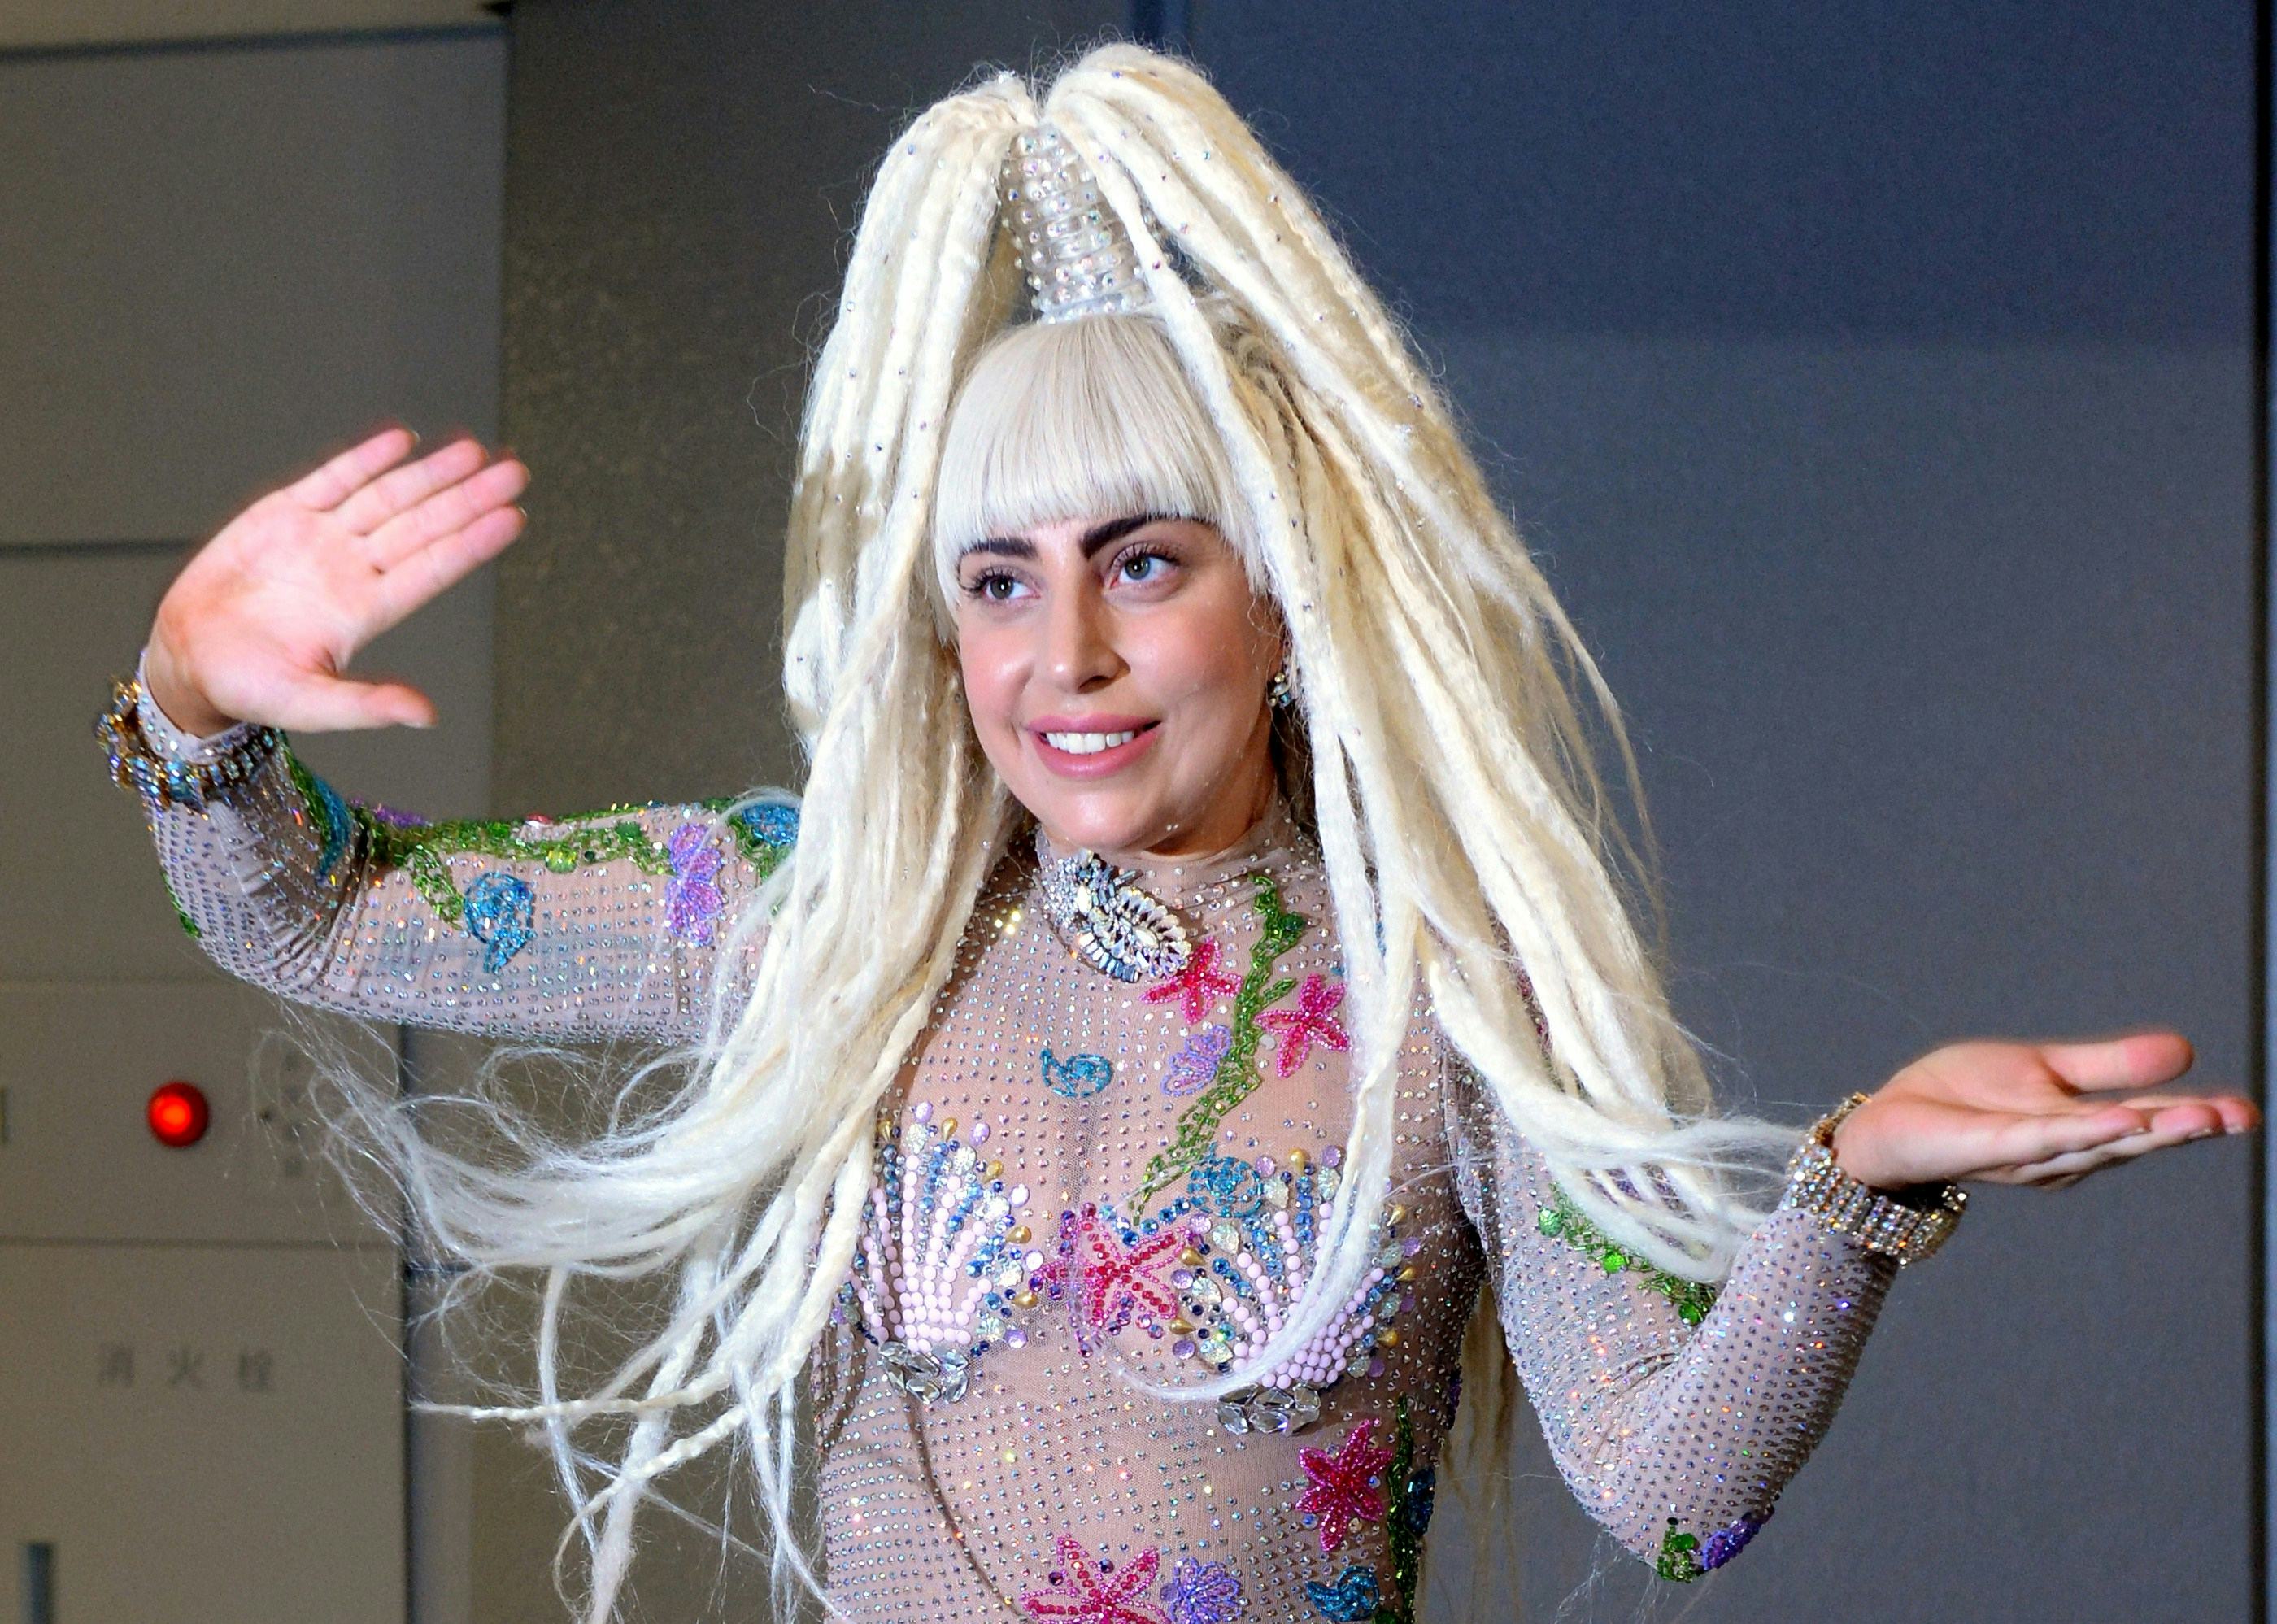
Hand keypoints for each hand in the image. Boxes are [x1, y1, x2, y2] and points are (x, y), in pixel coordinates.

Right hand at [143, 426, 527, 734]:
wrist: (187, 660)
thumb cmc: (249, 688)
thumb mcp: (308, 703)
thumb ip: (366, 706)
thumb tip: (426, 716)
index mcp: (364, 612)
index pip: (432, 570)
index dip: (472, 543)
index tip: (513, 518)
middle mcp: (352, 571)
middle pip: (422, 526)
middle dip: (467, 498)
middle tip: (514, 472)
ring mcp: (321, 539)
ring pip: (387, 497)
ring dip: (429, 473)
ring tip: (473, 451)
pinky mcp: (282, 515)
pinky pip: (332, 480)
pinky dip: (365, 459)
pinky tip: (401, 442)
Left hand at [1830, 1030, 2258, 1191]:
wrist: (1889, 1120)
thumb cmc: (1963, 1098)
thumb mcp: (2046, 1070)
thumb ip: (2110, 1064)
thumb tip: (2186, 1051)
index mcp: (2081, 1130)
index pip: (2148, 1121)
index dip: (2197, 1118)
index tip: (2246, 1113)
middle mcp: (2063, 1151)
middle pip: (2131, 1138)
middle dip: (2182, 1128)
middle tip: (2235, 1116)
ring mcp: (2027, 1153)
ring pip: (2093, 1143)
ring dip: (2141, 1131)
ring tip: (2189, 1117)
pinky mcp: (1989, 1147)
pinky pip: (2040, 1140)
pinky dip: (2078, 1132)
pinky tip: (2115, 1121)